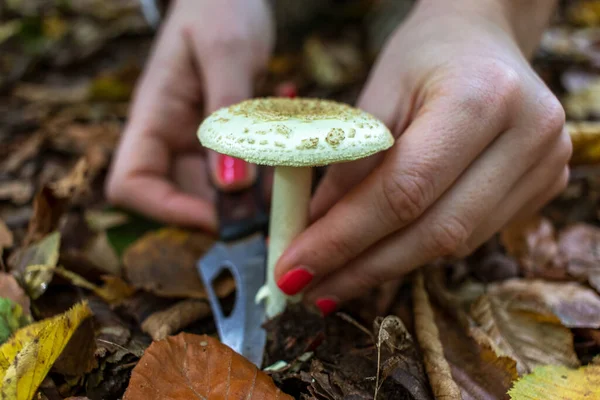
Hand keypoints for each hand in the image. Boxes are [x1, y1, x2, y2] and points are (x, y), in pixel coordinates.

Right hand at [105, 0, 272, 231]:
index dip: (165, 210)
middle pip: (182, 196)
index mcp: (153, 116)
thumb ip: (229, 115)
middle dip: (225, 209)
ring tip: (289, 163)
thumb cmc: (219, 10)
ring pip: (219, 189)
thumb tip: (231, 185)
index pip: (131, 183)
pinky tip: (289, 131)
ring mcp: (199, 140)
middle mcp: (171, 136)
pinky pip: (245, 167)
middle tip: (273, 203)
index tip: (216, 215)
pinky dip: (270, 164)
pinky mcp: (226, 138)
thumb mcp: (227, 53)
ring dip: (256, 189)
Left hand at [274, 0, 571, 313]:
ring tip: (335, 278)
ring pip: (453, 243)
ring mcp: (546, 165)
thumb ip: (347, 160)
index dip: (343, 238)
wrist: (483, 40)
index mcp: (481, 98)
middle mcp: (528, 136)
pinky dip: (417, 249)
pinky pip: (470, 237)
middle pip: (433, 231)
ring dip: (386, 266)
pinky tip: (381, 253)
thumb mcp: (375, 93)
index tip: (294, 268)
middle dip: (362, 268)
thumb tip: (314, 230)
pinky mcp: (545, 185)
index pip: (402, 190)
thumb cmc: (424, 57)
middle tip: (310, 291)